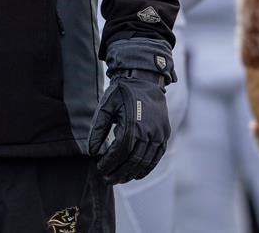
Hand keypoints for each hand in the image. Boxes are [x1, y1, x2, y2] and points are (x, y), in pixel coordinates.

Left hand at [88, 68, 170, 184]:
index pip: (120, 152)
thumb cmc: (121, 92)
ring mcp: (159, 133)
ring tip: (120, 179)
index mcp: (132, 124)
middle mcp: (148, 131)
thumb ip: (98, 129)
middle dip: (119, 173)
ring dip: (132, 173)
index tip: (100, 169)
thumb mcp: (106, 106)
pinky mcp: (165, 133)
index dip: (110, 163)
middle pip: (133, 161)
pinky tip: (137, 174)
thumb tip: (93, 152)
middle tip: (108, 180)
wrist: (144, 79)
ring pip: (146, 161)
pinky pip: (157, 156)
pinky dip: (147, 167)